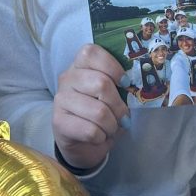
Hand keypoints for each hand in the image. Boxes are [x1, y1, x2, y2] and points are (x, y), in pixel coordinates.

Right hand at [52, 45, 128, 170]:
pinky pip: (91, 131)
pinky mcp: (58, 121)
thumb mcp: (113, 95)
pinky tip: (98, 137)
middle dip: (119, 106)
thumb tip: (137, 88)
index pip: (91, 53)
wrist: (82, 143)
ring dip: (112, 125)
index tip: (125, 83)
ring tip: (110, 129)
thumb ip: (121, 86)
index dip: (113, 67)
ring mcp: (61, 99)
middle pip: (101, 83)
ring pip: (99, 111)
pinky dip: (102, 137)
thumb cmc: (102, 114)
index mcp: (80, 65)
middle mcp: (67, 78)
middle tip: (123, 117)